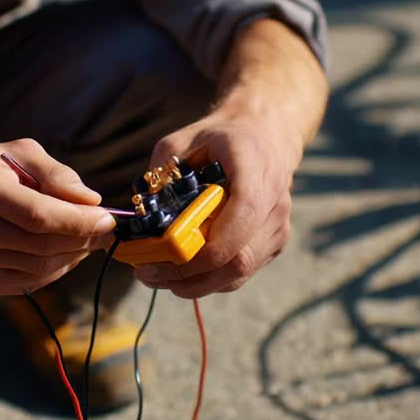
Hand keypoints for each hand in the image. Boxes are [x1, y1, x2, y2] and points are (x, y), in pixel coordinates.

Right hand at [0, 138, 114, 299]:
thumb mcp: (20, 153)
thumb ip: (57, 175)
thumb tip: (92, 202)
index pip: (38, 215)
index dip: (79, 222)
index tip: (109, 219)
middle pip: (41, 246)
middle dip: (82, 240)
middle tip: (104, 230)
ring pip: (38, 269)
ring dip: (71, 256)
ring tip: (84, 239)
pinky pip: (27, 284)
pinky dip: (52, 270)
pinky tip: (59, 252)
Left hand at [133, 109, 302, 297]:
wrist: (265, 136)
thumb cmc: (221, 138)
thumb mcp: (183, 139)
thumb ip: (162, 172)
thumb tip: (142, 213)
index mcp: (254, 169)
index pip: (241, 217)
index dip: (205, 247)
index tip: (163, 256)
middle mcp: (274, 203)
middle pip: (238, 258)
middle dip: (190, 276)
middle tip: (149, 274)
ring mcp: (277, 227)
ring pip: (238, 273)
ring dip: (195, 283)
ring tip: (157, 276)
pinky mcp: (273, 244)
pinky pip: (239, 273)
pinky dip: (208, 279)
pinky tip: (180, 272)